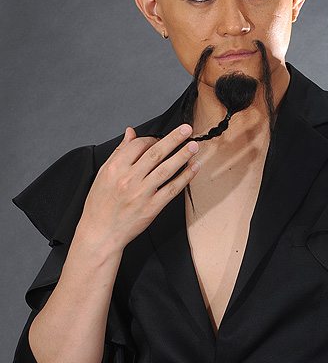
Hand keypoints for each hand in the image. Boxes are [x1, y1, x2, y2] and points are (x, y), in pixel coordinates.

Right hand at [78, 124, 199, 251]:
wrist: (101, 233)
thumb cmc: (100, 205)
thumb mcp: (103, 174)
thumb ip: (119, 152)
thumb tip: (130, 132)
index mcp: (115, 168)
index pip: (138, 145)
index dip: (152, 138)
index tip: (161, 138)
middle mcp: (129, 179)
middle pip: (155, 153)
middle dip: (173, 139)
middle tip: (186, 129)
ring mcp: (141, 193)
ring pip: (166, 169)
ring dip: (182, 155)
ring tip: (193, 145)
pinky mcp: (152, 207)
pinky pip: (172, 189)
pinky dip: (184, 177)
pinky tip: (193, 168)